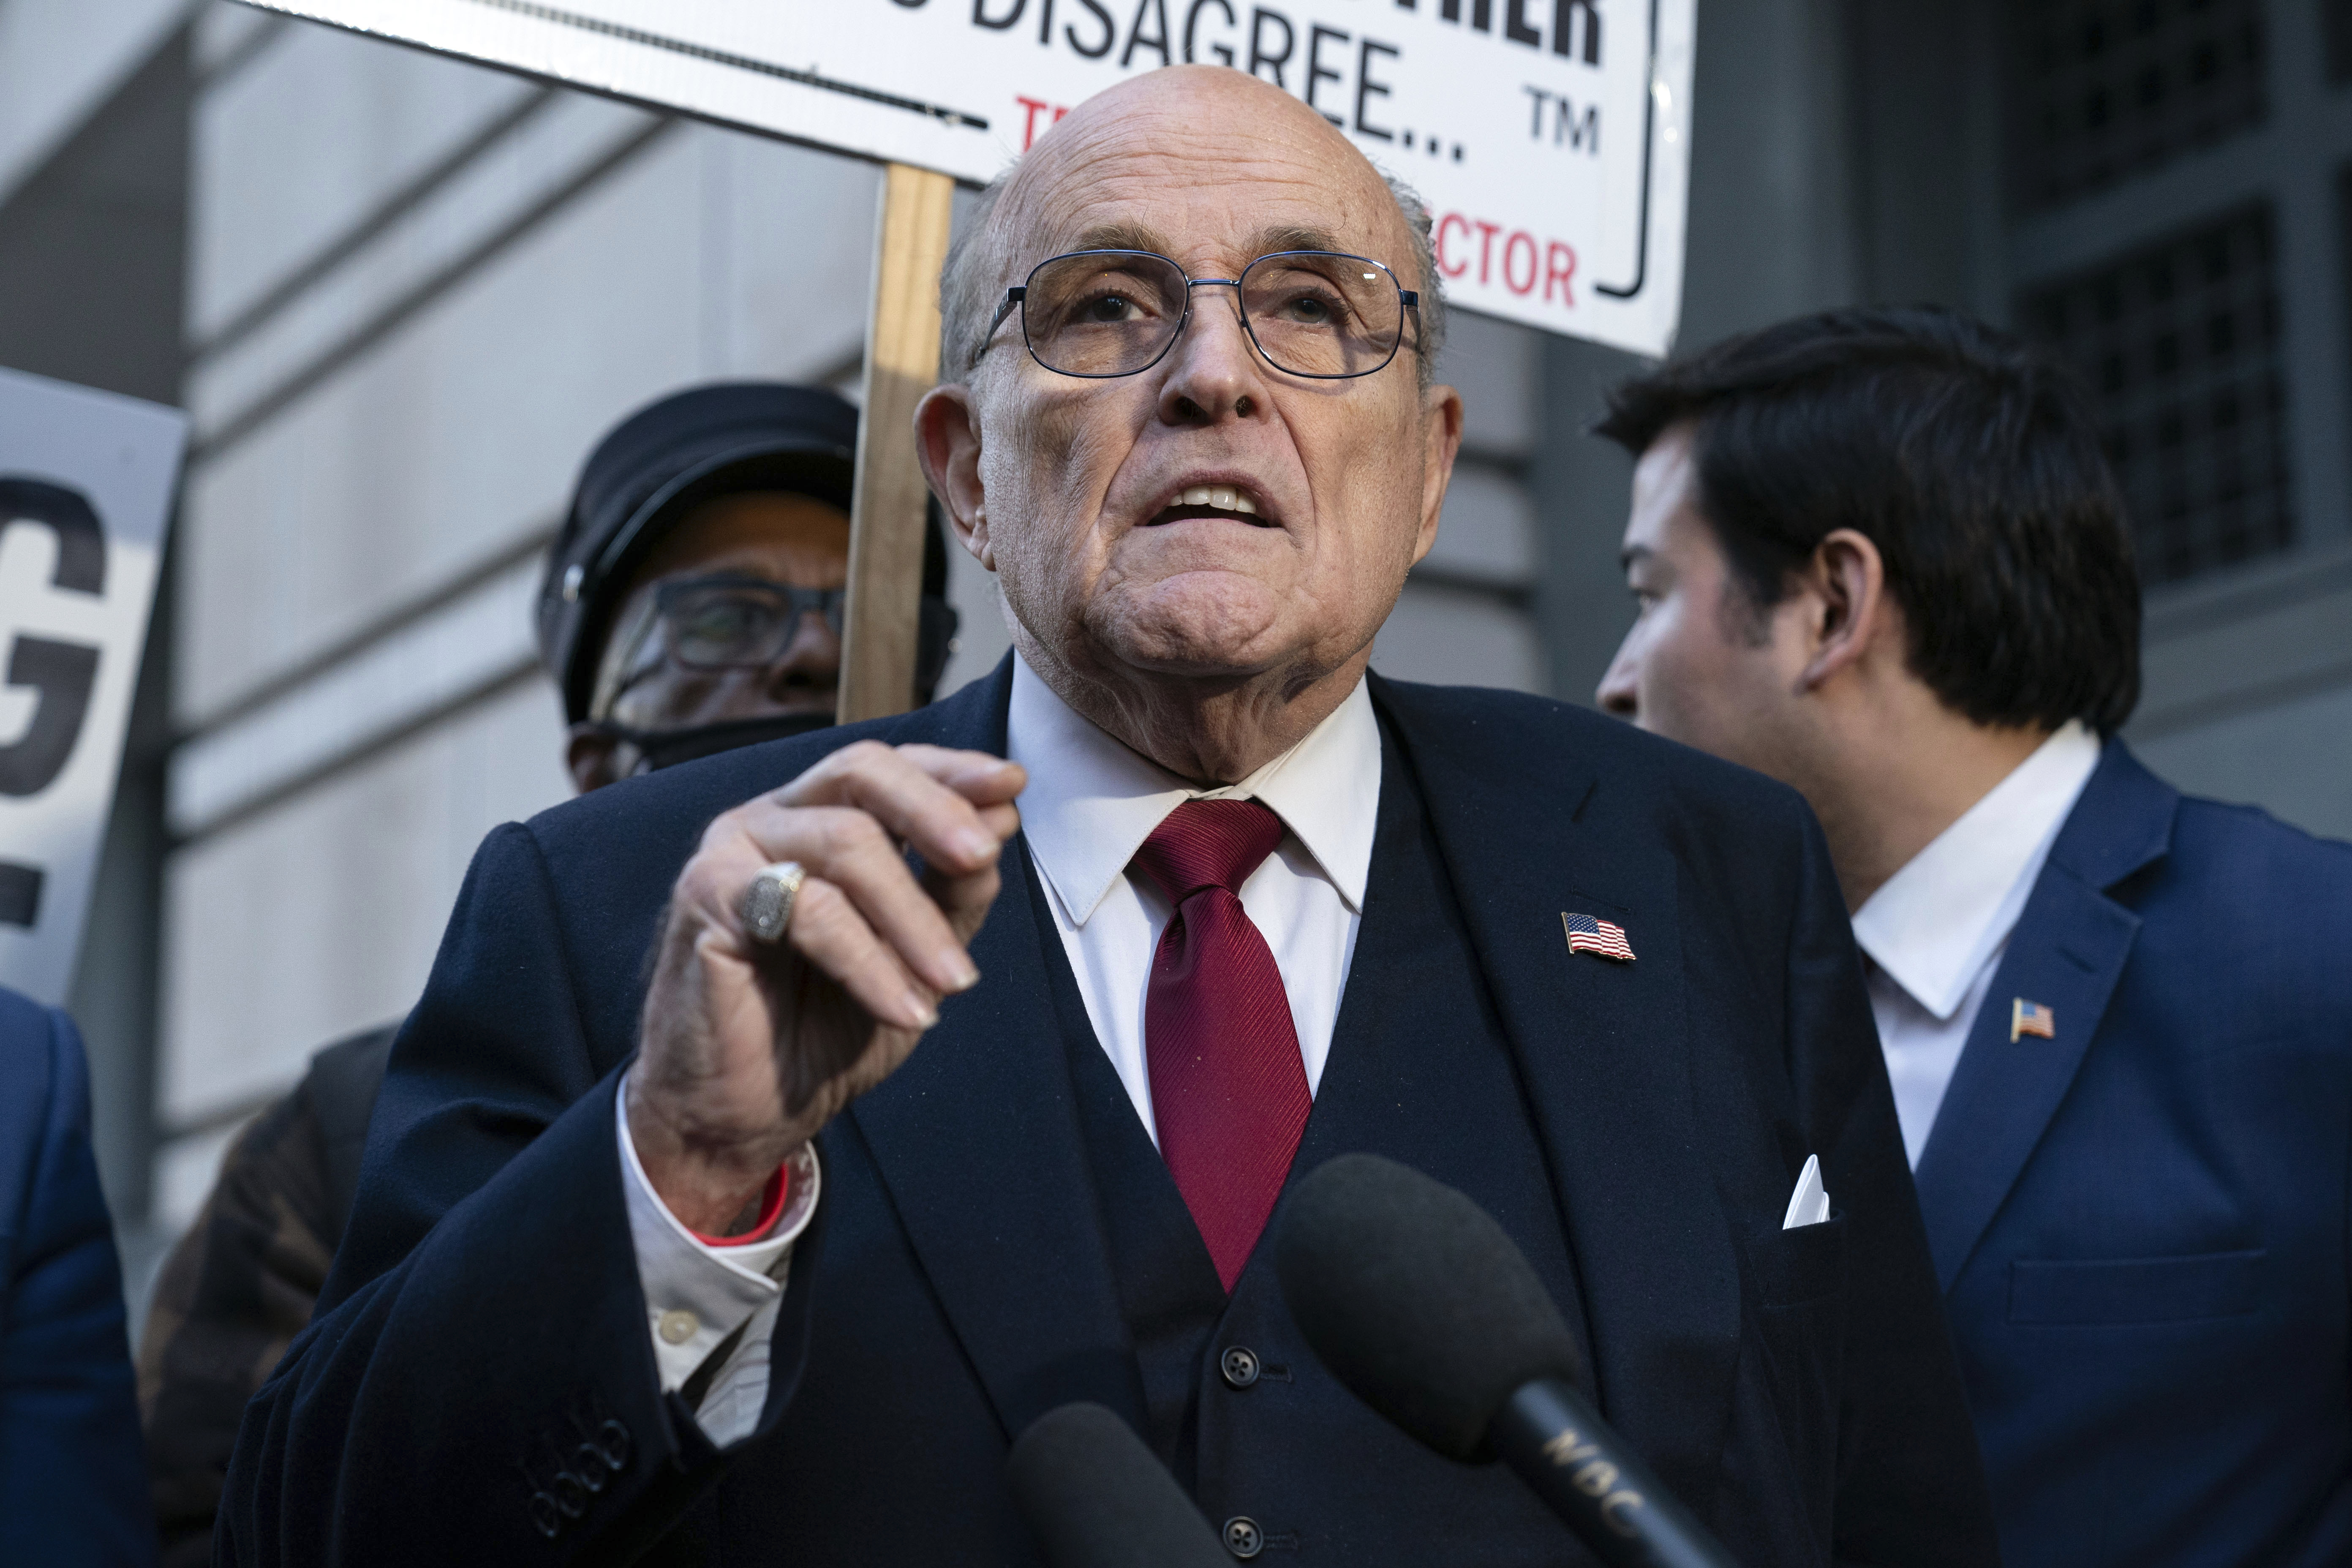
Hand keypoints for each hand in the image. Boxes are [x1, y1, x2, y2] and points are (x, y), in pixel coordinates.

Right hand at [624, 742, 1025, 1233]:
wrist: (744, 1111)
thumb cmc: (822, 1028)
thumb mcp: (912, 954)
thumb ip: (951, 889)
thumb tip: (1003, 816)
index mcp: (816, 818)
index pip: (886, 767)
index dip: (950, 770)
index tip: (1012, 785)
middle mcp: (771, 819)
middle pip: (861, 772)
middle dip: (935, 810)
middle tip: (984, 858)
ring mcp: (733, 851)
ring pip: (845, 843)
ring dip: (915, 918)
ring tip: (956, 982)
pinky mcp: (707, 896)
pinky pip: (810, 910)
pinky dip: (870, 962)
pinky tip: (906, 1010)